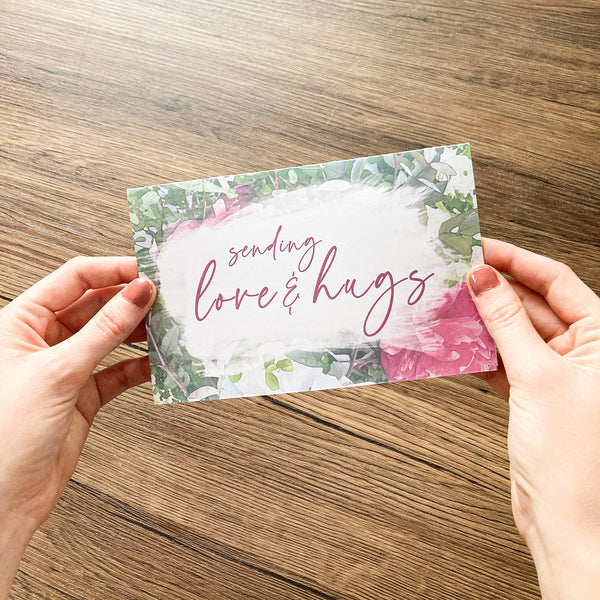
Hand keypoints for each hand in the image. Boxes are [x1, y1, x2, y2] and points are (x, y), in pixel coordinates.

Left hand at [0, 257, 155, 597]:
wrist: (3, 499)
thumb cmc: (4, 435)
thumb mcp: (58, 372)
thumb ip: (104, 330)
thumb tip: (137, 293)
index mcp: (20, 323)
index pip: (73, 279)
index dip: (112, 271)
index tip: (146, 271)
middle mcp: (42, 341)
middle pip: (95, 306)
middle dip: (129, 301)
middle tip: (163, 298)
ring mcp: (64, 368)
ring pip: (109, 337)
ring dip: (137, 333)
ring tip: (164, 327)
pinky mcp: (81, 395)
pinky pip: (116, 371)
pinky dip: (137, 366)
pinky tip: (154, 362)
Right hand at [467, 239, 599, 598]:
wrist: (566, 521)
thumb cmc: (574, 459)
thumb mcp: (537, 377)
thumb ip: (507, 324)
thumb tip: (483, 280)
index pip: (557, 282)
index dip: (516, 262)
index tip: (481, 249)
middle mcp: (585, 353)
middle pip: (533, 305)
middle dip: (494, 292)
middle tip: (456, 278)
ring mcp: (558, 374)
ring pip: (515, 333)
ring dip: (483, 322)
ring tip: (450, 307)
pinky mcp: (535, 394)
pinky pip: (505, 360)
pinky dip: (480, 352)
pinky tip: (458, 343)